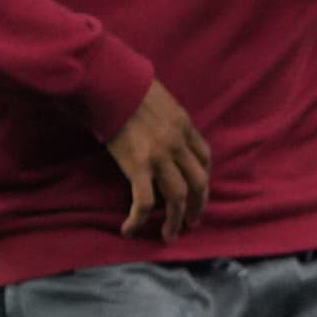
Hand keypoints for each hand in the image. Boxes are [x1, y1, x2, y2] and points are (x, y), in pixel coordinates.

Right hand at [106, 83, 214, 240]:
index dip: (203, 177)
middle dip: (199, 204)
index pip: (204, 157)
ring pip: (178, 197)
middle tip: (193, 221)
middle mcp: (178, 144)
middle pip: (199, 182)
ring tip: (169, 234)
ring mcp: (160, 157)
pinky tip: (129, 230)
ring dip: (176, 220)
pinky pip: (144, 201)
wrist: (111, 82)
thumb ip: (164, 118)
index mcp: (185, 125)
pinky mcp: (138, 166)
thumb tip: (155, 127)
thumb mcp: (159, 100)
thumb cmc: (128, 85)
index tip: (197, 190)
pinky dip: (138, 219)